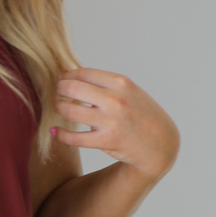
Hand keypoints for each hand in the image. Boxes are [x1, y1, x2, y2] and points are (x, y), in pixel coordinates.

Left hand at [53, 68, 178, 179]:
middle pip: (72, 88)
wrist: (160, 143)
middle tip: (57, 93)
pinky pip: (74, 138)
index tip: (62, 80)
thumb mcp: (130, 91)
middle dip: (59, 89)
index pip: (83, 73)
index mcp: (121, 83)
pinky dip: (60, 134)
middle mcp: (115, 100)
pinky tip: (55, 131)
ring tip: (59, 108)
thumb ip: (106, 84)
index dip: (67, 76)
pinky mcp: (106, 141)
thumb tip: (74, 77)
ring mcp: (110, 121)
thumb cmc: (142, 115)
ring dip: (59, 108)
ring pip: (70, 111)